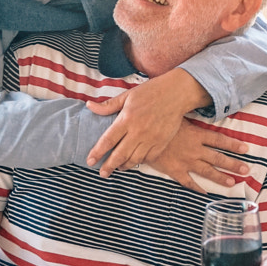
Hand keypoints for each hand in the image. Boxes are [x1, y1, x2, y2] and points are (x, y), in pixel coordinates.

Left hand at [86, 69, 209, 176]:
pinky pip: (149, 158)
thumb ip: (108, 105)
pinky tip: (136, 160)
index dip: (97, 153)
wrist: (177, 93)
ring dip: (124, 166)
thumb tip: (89, 106)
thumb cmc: (151, 92)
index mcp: (127, 119)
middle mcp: (138, 131)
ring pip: (134, 159)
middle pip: (119, 155)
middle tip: (102, 173)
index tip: (90, 161)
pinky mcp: (162, 142)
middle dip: (109, 166)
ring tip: (119, 167)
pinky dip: (140, 161)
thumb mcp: (127, 95)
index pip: (108, 140)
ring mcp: (151, 139)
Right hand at [149, 119, 250, 192]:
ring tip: (232, 183)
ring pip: (207, 171)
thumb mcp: (178, 115)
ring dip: (220, 178)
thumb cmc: (159, 123)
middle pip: (218, 158)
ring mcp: (186, 162)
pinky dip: (197, 188)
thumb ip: (191, 114)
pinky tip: (205, 193)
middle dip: (233, 164)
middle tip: (246, 170)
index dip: (233, 144)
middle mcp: (194, 150)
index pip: (220, 140)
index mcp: (197, 135)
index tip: (246, 148)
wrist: (141, 137)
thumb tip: (201, 103)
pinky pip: (188, 182)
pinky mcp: (175, 171)